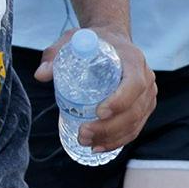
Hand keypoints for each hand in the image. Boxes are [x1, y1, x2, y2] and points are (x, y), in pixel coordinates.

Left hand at [35, 28, 156, 153]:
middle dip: (109, 128)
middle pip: (134, 109)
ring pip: (135, 123)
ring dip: (111, 138)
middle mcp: (146, 78)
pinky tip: (99, 147)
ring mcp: (147, 95)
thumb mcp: (73, 40)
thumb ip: (56, 54)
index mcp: (133, 60)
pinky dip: (118, 141)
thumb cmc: (95, 42)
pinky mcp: (144, 107)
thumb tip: (41, 75)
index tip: (98, 112)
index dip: (120, 100)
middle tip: (82, 134)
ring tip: (85, 142)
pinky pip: (135, 128)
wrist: (114, 43)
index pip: (134, 84)